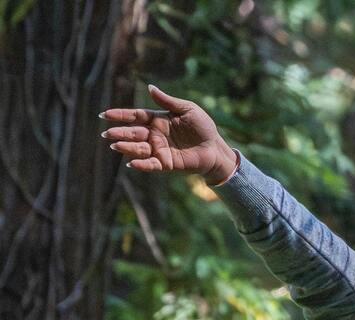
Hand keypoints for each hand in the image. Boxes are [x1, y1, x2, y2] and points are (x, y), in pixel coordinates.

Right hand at [99, 84, 236, 184]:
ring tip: (115, 145)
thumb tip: (149, 87)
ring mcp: (160, 150)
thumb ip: (168, 101)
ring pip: (139, 148)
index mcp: (158, 120)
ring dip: (127, 147)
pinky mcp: (167, 163)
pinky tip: (131, 163)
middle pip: (134, 133)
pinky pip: (152, 164)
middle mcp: (156, 135)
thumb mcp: (187, 109)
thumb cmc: (203, 127)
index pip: (135, 116)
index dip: (121, 115)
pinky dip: (142, 164)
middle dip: (120, 133)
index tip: (105, 115)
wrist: (215, 148)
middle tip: (107, 134)